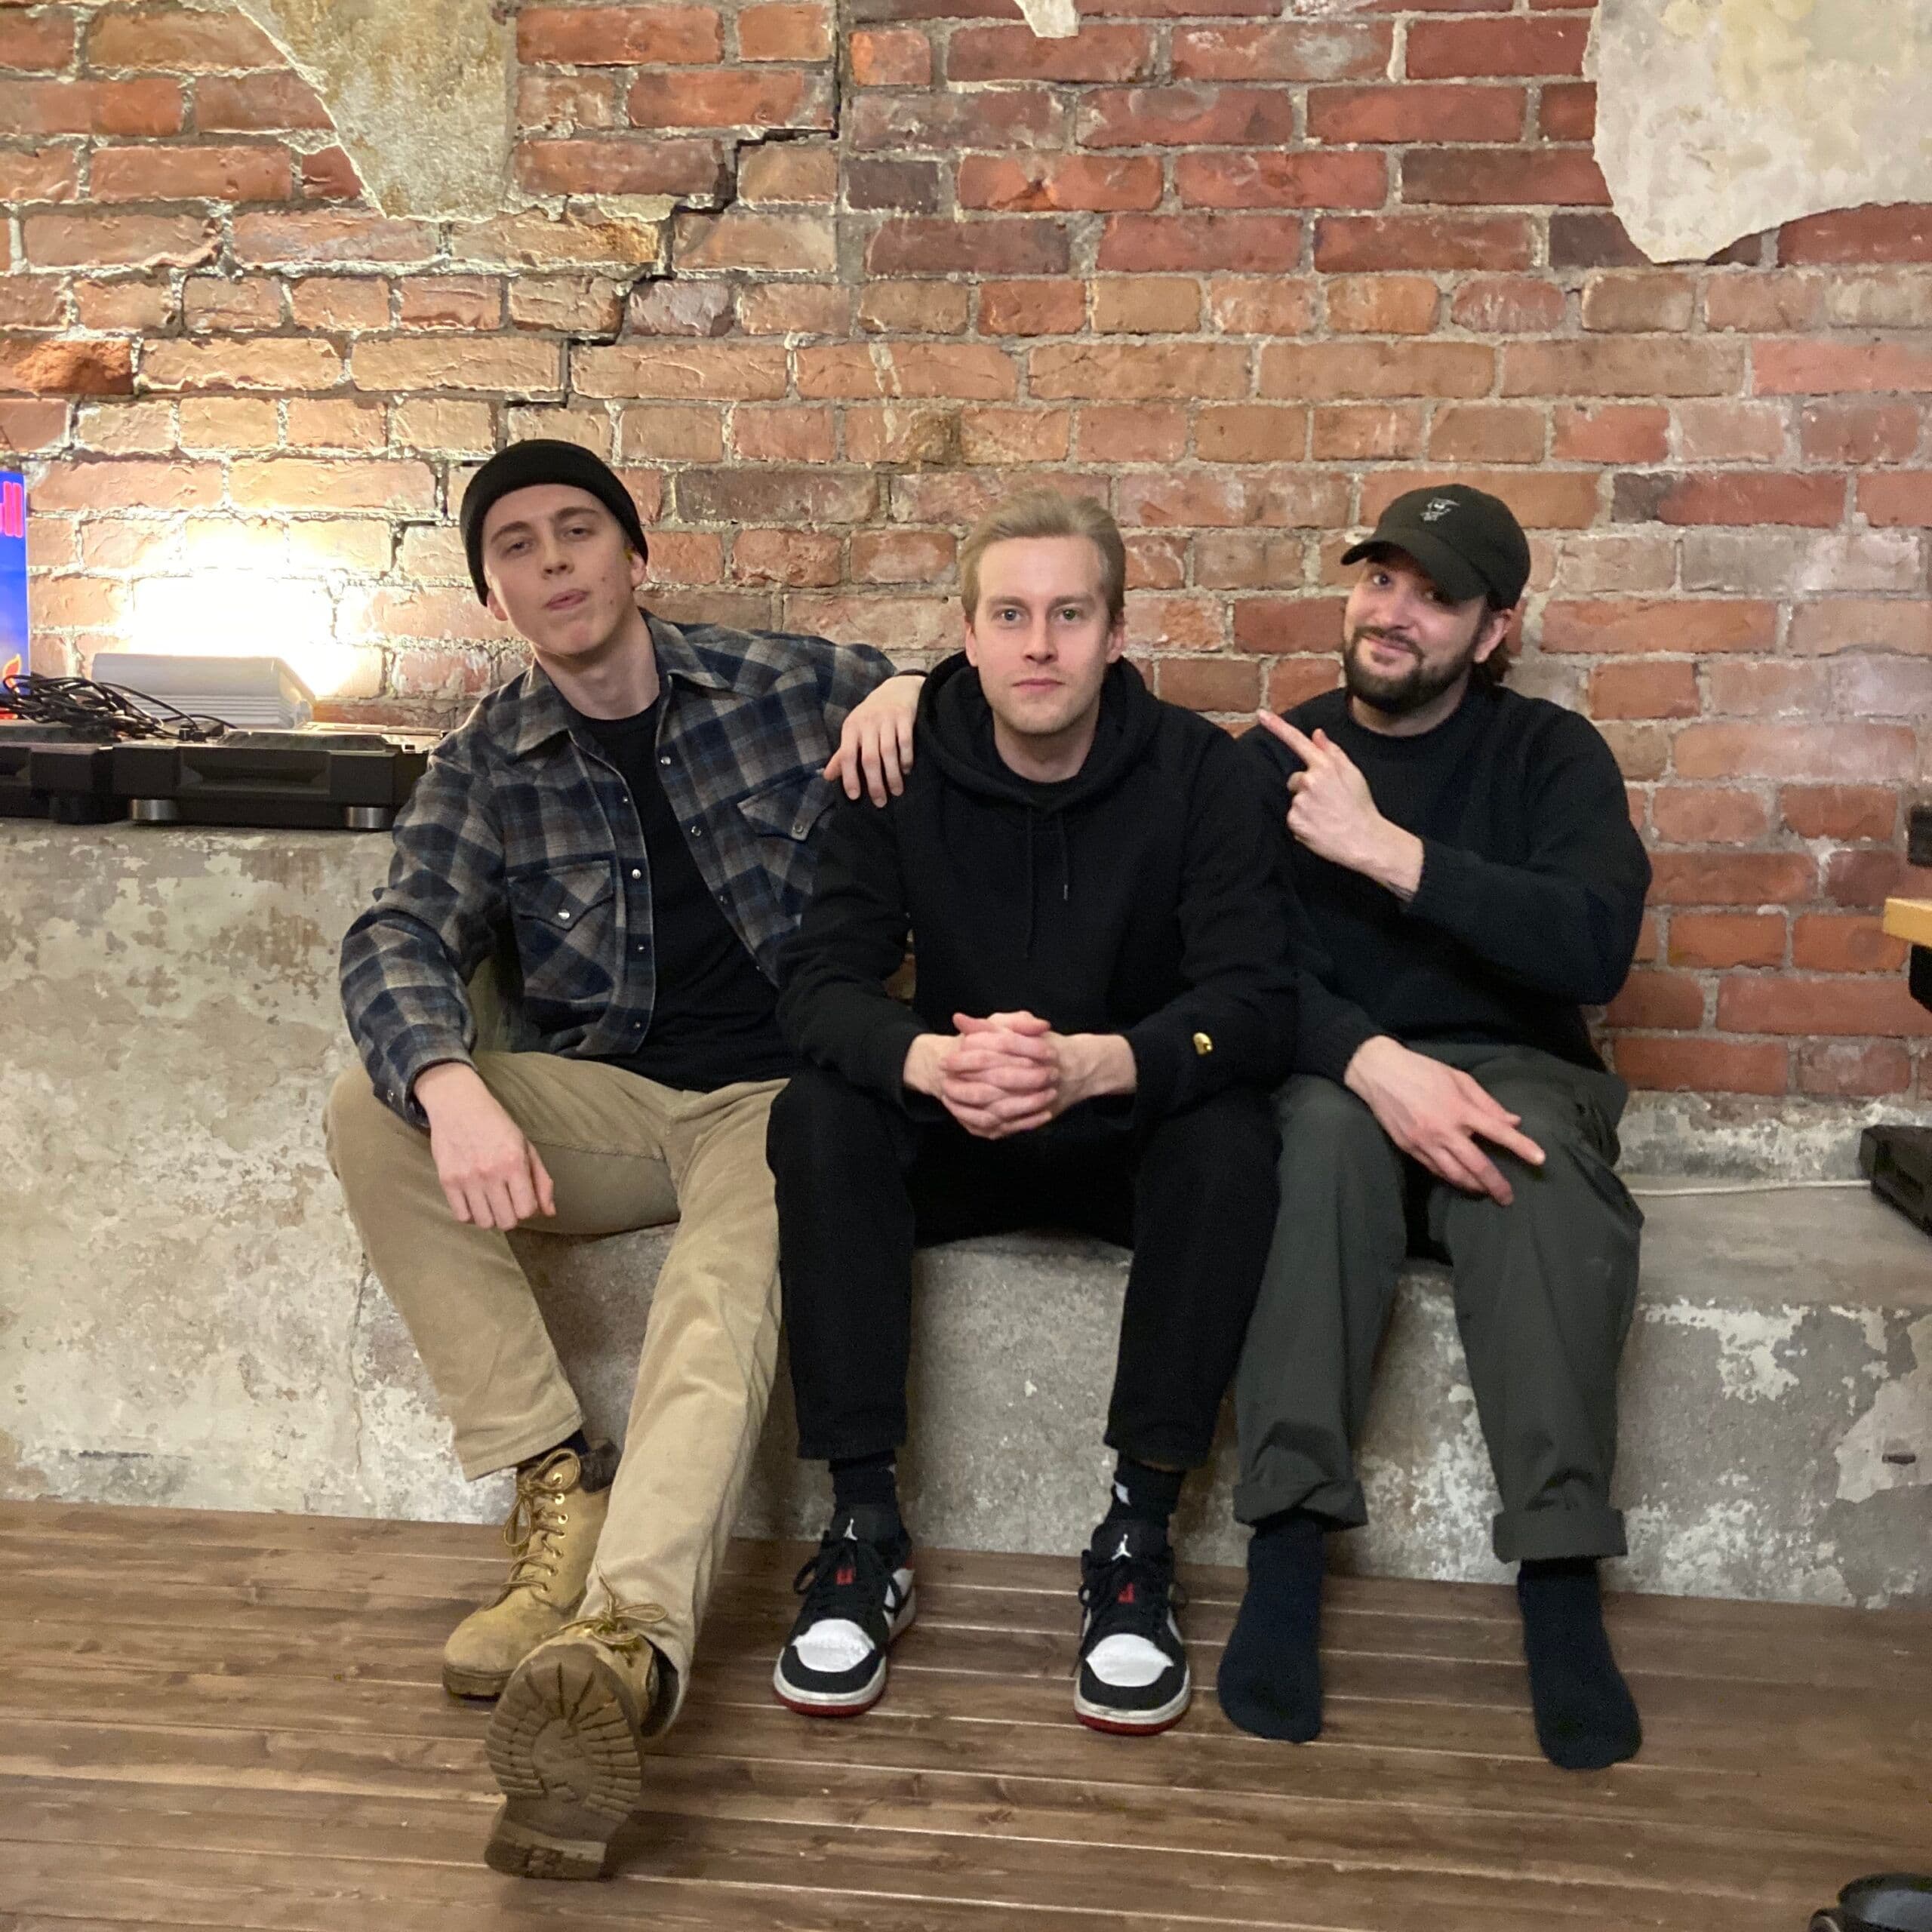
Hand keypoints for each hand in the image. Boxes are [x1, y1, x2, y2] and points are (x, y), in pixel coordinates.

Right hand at [414, 1062, 555, 1229]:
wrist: (459, 1105)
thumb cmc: (496, 1125)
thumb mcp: (525, 1146)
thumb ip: (541, 1180)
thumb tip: (550, 1212)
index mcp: (514, 1162)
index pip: (527, 1209)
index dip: (528, 1209)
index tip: (523, 1200)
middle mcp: (491, 1173)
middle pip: (507, 1221)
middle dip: (511, 1216)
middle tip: (507, 1202)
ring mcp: (467, 1178)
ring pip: (485, 1223)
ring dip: (491, 1217)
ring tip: (491, 1202)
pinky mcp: (447, 1181)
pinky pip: (461, 1216)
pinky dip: (471, 1215)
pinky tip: (475, 1201)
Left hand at [824, 672, 921, 805]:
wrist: (897, 688)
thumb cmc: (871, 716)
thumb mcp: (854, 731)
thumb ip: (843, 755)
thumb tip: (827, 776)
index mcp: (851, 728)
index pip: (847, 755)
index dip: (849, 777)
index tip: (854, 796)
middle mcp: (867, 723)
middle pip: (869, 758)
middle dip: (875, 783)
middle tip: (880, 802)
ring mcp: (887, 719)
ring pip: (888, 753)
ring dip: (892, 775)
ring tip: (896, 791)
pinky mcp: (904, 717)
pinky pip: (905, 742)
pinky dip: (906, 759)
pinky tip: (906, 771)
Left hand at [903, 1013, 1135, 1139]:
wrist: (1080, 1069)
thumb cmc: (1044, 1044)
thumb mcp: (1016, 1027)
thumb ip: (987, 1025)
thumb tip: (959, 1019)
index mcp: (1027, 1049)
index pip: (991, 1053)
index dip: (964, 1058)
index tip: (944, 1060)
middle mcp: (1034, 1073)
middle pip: (993, 1082)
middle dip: (964, 1084)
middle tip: (943, 1083)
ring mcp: (1037, 1097)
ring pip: (1000, 1107)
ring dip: (972, 1106)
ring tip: (950, 1101)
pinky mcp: (1037, 1115)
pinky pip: (1009, 1125)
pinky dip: (987, 1122)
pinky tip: (968, 1117)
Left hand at [1253, 712, 1423, 899]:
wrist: (1364, 840)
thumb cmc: (1360, 806)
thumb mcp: (1353, 774)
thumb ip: (1332, 752)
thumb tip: (1317, 734)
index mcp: (1324, 766)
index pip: (1297, 741)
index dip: (1277, 726)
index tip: (1261, 715)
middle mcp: (1309, 781)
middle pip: (1295, 779)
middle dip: (1306, 788)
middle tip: (1328, 801)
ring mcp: (1300, 802)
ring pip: (1295, 800)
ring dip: (1306, 807)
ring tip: (1326, 816)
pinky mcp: (1294, 822)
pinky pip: (1293, 819)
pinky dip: (1303, 823)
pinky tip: (1319, 827)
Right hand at [1342, 1036, 1543, 1204]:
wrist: (1379, 1073)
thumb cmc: (1423, 1070)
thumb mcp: (1459, 1078)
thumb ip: (1487, 1102)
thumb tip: (1513, 1122)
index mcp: (1460, 1108)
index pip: (1498, 1131)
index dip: (1521, 1146)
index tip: (1540, 1159)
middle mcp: (1444, 1130)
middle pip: (1477, 1165)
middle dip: (1496, 1185)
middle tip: (1507, 1198)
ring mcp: (1425, 1142)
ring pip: (1454, 1175)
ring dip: (1473, 1186)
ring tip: (1484, 1192)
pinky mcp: (1409, 1148)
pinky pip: (1435, 1170)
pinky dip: (1450, 1177)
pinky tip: (1459, 1179)